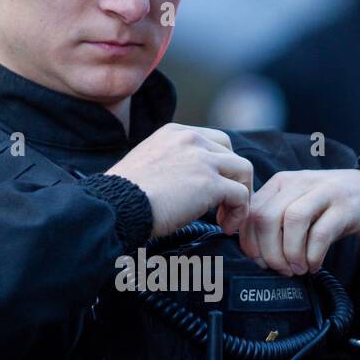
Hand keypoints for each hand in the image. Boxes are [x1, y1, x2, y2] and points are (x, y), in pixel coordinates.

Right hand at [105, 123, 252, 237]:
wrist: (116, 205)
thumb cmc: (123, 195)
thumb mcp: (147, 164)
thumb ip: (170, 164)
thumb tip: (180, 184)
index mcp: (174, 133)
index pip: (213, 141)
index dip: (220, 167)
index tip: (214, 190)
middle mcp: (191, 139)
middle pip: (232, 154)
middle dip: (234, 179)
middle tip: (226, 205)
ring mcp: (203, 160)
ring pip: (243, 171)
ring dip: (241, 197)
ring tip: (227, 219)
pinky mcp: (210, 183)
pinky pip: (240, 195)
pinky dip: (239, 213)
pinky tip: (225, 227)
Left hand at [237, 169, 359, 275]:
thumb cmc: (334, 208)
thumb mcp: (300, 207)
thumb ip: (276, 223)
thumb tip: (254, 253)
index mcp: (282, 183)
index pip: (252, 212)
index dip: (250, 242)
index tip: (260, 262)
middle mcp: (300, 183)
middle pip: (267, 217)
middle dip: (268, 251)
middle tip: (280, 269)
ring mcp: (324, 192)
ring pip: (292, 221)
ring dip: (290, 253)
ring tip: (297, 269)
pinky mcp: (346, 207)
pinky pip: (321, 233)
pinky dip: (313, 255)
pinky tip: (315, 265)